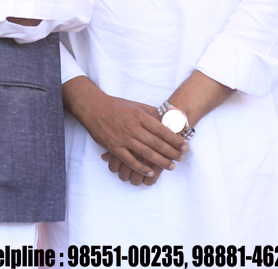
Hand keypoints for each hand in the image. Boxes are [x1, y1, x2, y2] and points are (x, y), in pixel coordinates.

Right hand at [64, 77, 186, 179]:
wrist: (92, 107)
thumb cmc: (115, 105)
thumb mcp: (135, 104)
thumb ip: (150, 112)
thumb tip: (168, 117)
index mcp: (139, 116)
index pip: (162, 130)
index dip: (175, 140)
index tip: (185, 146)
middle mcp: (132, 127)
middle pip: (157, 143)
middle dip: (172, 152)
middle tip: (181, 158)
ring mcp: (122, 138)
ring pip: (146, 153)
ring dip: (161, 161)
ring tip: (171, 167)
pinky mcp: (113, 147)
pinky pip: (130, 160)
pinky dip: (141, 168)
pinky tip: (151, 172)